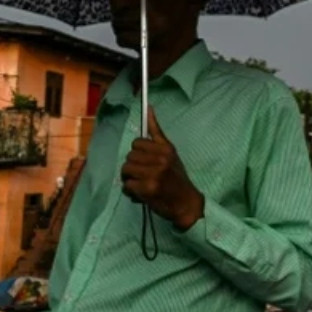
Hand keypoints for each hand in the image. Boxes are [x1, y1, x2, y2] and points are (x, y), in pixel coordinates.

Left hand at [121, 107, 204, 230]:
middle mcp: (161, 159)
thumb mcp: (170, 152)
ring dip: (129, 178)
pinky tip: (140, 193)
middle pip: (129, 156)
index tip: (145, 161)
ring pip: (126, 169)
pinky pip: (127, 185)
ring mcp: (154, 174)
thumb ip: (157, 132)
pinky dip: (131, 191)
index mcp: (165, 148)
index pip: (137, 143)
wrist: (186, 203)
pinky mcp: (148, 188)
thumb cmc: (177, 177)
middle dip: (132, 166)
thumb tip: (148, 108)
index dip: (138, 153)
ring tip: (139, 183)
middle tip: (142, 174)